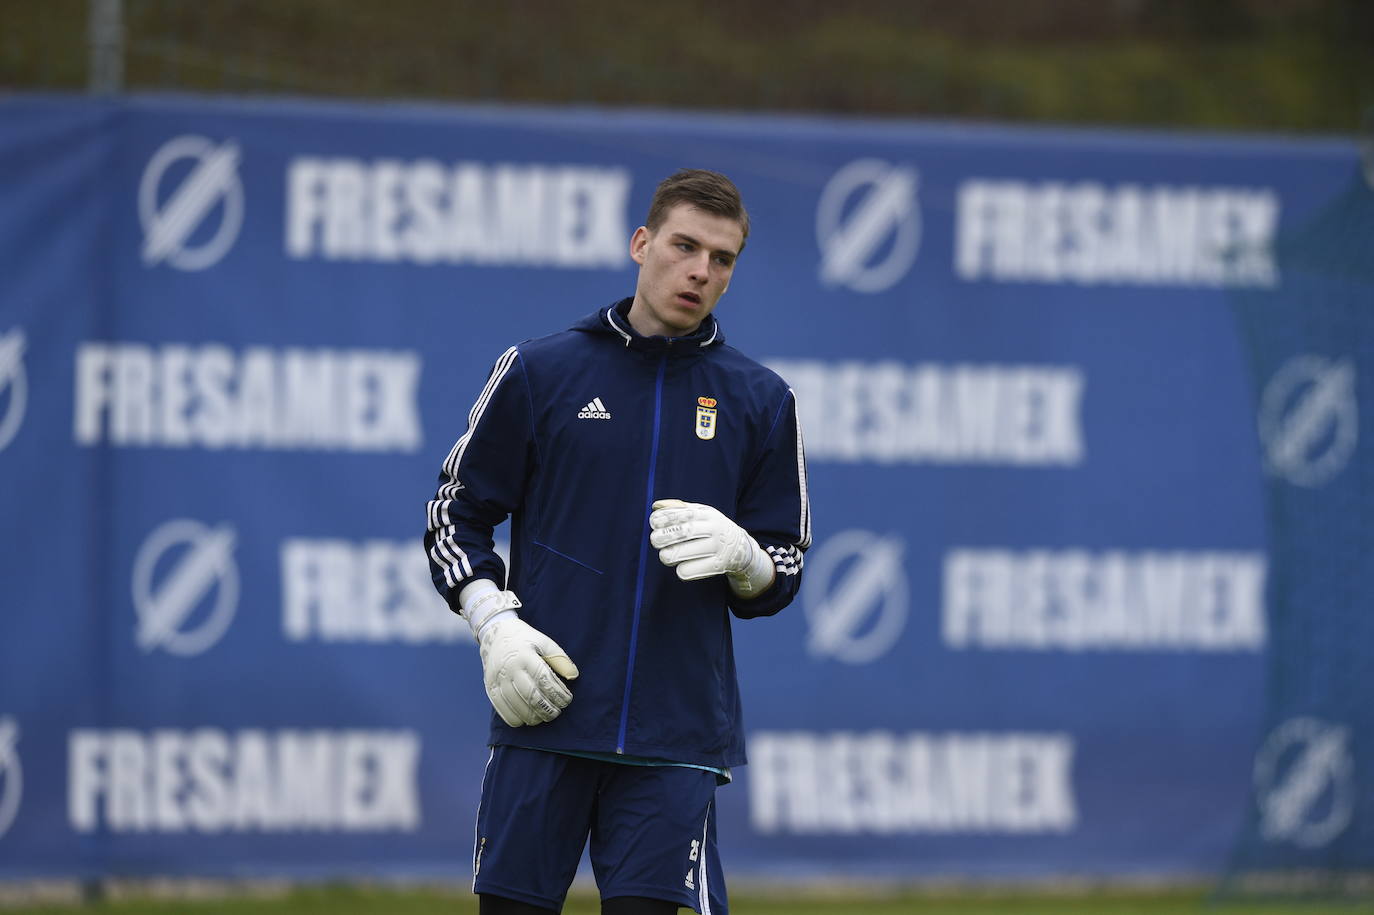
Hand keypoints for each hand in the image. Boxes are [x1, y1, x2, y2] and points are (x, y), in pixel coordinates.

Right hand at [477, 615, 579, 726]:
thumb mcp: (545, 643)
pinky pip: (503, 711)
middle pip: (531, 696)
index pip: (544, 680)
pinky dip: (517, 720)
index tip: (567, 700)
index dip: (558, 694)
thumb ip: (560, 659)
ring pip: (518, 707)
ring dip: (535, 717)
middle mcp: (510, 669)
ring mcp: (498, 680)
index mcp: (525, 656)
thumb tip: (573, 676)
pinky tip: (528, 719)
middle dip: (548, 709)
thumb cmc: (526, 641)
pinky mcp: (490, 689)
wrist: (495, 635)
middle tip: (557, 712)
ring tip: (545, 716)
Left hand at [649, 499, 774, 595]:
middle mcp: (715, 529)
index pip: (685, 513)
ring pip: (685, 552)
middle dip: (664, 536)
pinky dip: (682, 570)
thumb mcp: (701, 514)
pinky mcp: (718, 565)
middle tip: (655, 540)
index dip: (666, 517)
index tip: (654, 522)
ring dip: (669, 555)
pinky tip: (681, 567)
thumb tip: (656, 506)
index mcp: (708, 514)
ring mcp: (718, 548)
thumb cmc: (712, 529)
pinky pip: (692, 570)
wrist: (741, 548)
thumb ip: (679, 509)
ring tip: (665, 555)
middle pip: (685, 531)